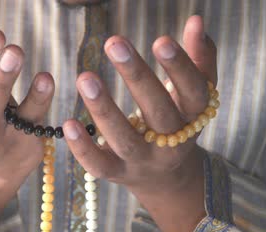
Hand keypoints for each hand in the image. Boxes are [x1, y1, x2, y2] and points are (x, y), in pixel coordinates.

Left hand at [63, 16, 216, 231]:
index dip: (180, 67)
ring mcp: (143, 161)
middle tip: (114, 42)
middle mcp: (171, 144)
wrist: (166, 176)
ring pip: (125, 140)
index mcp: (193, 118)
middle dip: (137, 77)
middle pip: (158, 112)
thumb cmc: (176, 121)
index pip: (193, 92)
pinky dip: (83, 148)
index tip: (161, 40)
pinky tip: (68, 123)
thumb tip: (196, 21)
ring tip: (85, 77)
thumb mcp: (191, 95)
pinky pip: (99, 165)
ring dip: (104, 109)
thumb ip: (197, 59)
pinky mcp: (117, 174)